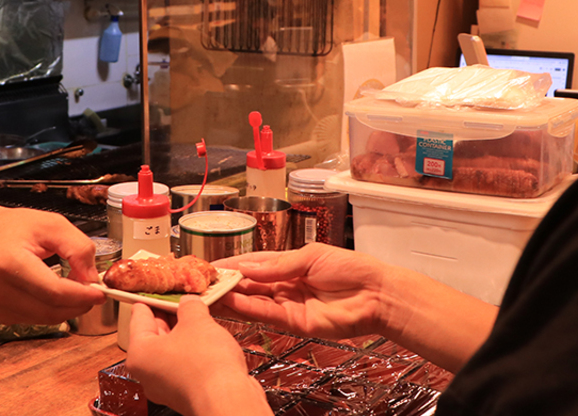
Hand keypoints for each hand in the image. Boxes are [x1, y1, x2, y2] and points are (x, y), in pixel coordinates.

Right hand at [0, 206, 104, 324]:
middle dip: (78, 304)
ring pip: (44, 319)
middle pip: (50, 310)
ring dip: (66, 308)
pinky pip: (33, 319)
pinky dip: (49, 310)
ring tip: (73, 287)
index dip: (81, 296)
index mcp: (9, 261)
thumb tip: (92, 278)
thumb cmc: (13, 227)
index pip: (53, 291)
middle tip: (93, 292)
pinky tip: (51, 292)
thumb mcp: (52, 224)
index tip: (101, 292)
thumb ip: (78, 248)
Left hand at [126, 298, 268, 415]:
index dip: (150, 297)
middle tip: (182, 297)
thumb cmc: (205, 363)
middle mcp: (148, 372)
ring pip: (173, 350)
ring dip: (185, 333)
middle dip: (170, 315)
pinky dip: (195, 350)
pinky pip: (187, 364)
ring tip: (199, 314)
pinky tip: (209, 338)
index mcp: (139, 353)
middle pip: (155, 334)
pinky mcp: (187, 392)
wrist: (229, 400)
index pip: (138, 316)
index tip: (156, 287)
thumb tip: (189, 303)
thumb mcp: (196, 321)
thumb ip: (190, 307)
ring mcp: (167, 385)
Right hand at [215, 244, 387, 340]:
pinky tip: (231, 302)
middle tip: (201, 282)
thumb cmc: (351, 268)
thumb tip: (247, 265)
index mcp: (288, 264)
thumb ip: (278, 264)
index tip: (210, 266)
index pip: (253, 264)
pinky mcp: (294, 322)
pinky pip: (267, 315)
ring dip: (231, 298)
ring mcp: (288, 304)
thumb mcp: (311, 256)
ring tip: (209, 293)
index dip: (232, 265)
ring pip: (253, 301)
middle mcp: (284, 285)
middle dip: (226, 283)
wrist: (376, 294)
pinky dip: (248, 309)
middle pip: (249, 285)